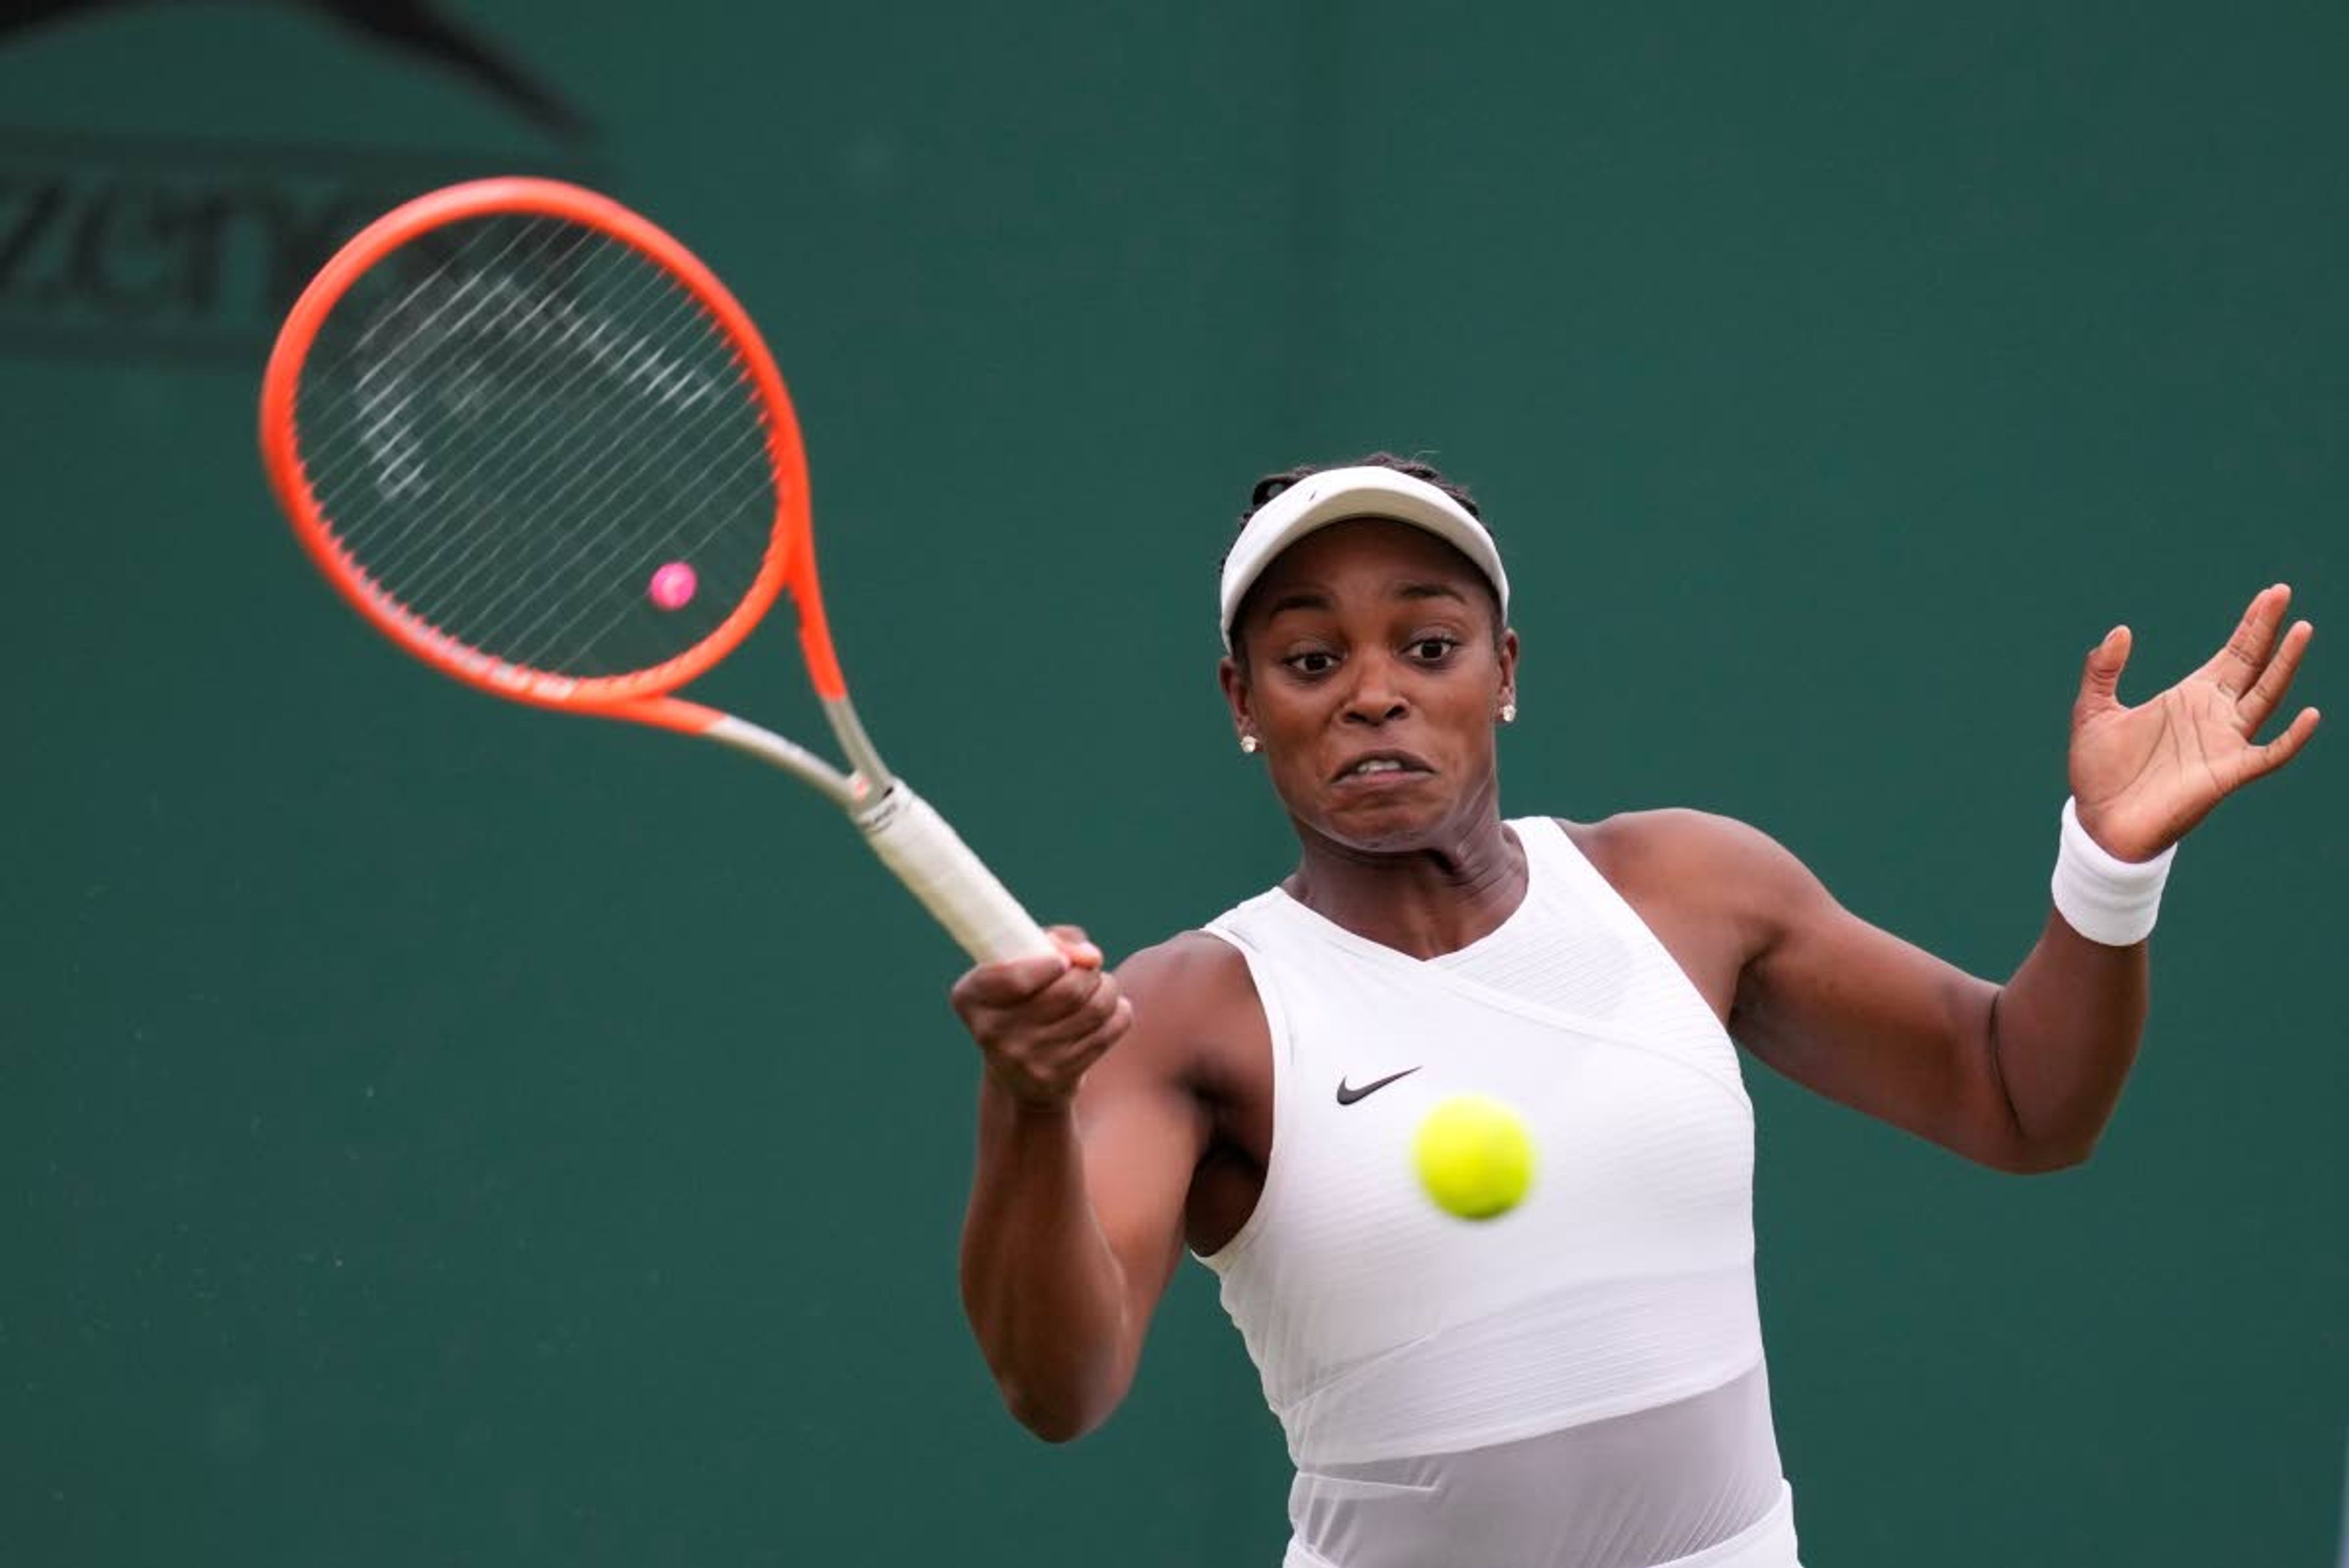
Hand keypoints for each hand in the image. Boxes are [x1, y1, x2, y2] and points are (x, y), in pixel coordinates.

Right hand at [950, 925, 1133, 1108]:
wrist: (1020, 1074)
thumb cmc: (1023, 998)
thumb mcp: (1020, 964)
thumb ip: (1054, 942)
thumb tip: (1090, 955)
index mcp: (971, 997)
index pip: (1016, 979)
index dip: (1051, 962)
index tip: (1061, 961)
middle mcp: (992, 1033)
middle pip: (1069, 991)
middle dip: (1089, 971)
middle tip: (1088, 969)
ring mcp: (1026, 1061)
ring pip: (1096, 1009)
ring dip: (1108, 988)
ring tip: (1100, 986)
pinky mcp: (1058, 1077)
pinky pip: (1111, 1029)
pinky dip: (1119, 1012)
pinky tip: (1105, 1012)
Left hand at [2070, 584, 2319, 859]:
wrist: (2098, 822)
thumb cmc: (2099, 771)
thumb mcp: (2092, 711)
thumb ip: (2102, 671)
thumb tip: (2119, 630)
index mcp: (2189, 698)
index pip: (2232, 653)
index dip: (2252, 624)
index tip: (2272, 594)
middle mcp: (2215, 716)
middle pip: (2253, 664)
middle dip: (2270, 630)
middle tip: (2284, 593)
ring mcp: (2225, 743)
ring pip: (2268, 697)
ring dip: (2285, 666)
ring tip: (2303, 631)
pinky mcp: (2227, 774)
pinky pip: (2270, 754)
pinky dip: (2293, 737)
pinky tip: (2310, 715)